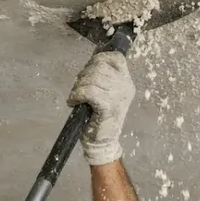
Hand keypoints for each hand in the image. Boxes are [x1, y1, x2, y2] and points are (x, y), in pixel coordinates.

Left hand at [67, 51, 134, 165]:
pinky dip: (77, 94)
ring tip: (76, 96)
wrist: (101, 142)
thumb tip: (91, 61)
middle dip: (83, 75)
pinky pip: (89, 92)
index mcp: (126, 81)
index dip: (98, 59)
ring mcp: (118, 97)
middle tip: (78, 88)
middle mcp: (125, 87)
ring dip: (78, 86)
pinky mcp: (109, 107)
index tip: (87, 70)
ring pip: (92, 78)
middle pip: (100, 65)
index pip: (115, 57)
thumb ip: (102, 76)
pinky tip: (73, 101)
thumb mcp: (105, 92)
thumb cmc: (99, 117)